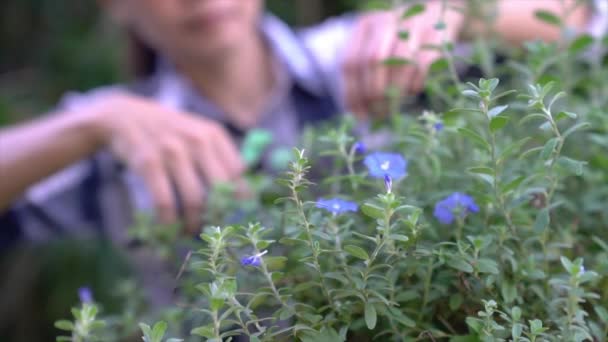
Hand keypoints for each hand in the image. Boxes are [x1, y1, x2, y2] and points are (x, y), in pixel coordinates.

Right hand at [86, 93, 244, 229]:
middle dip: (218, 215)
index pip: (238, 172)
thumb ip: (219, 158)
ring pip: (194, 199)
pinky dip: (169, 222)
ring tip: (190, 233)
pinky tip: (169, 229)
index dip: (238, 197)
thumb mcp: (197, 133)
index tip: (232, 214)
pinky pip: (165, 202)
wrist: (124, 116)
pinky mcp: (149, 163)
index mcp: (213, 134)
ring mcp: (172, 151)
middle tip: (212, 229)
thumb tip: (243, 195)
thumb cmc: (168, 132)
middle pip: (220, 188)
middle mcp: (197, 140)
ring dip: (194, 224)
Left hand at [343, 1, 463, 118]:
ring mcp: (411, 24)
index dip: (352, 92)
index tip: (357, 114)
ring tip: (391, 110)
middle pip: (372, 63)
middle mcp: (386, 21)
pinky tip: (411, 92)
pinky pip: (422, 65)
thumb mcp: (378, 48)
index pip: (350, 62)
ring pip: (398, 65)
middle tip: (376, 115)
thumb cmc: (400, 40)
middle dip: (373, 95)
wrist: (438, 12)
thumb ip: (364, 75)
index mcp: (365, 25)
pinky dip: (414, 84)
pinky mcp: (435, 32)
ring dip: (394, 94)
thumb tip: (358, 113)